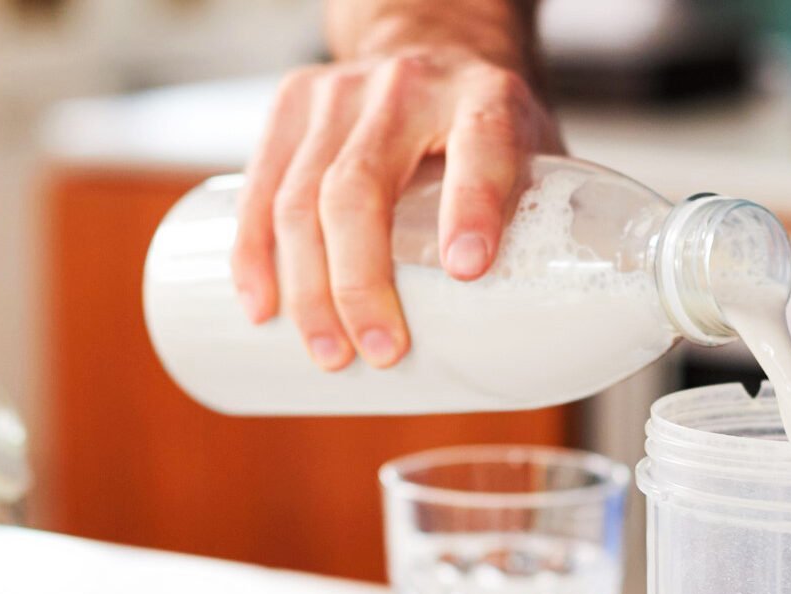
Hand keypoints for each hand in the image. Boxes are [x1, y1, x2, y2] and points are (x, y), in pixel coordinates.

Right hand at [232, 46, 561, 369]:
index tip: (469, 269)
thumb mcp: (530, 151)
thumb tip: (536, 344)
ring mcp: (340, 91)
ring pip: (301, 196)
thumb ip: (536, 224)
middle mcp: (408, 86)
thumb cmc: (484, 123)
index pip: (480, 143)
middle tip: (382, 353)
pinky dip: (254, 254)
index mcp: (484, 96)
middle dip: (362, 282)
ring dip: (307, 287)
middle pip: (360, 187)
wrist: (431, 43)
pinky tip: (262, 305)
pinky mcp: (291, 102)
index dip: (472, 205)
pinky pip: (258, 187)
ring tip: (329, 352)